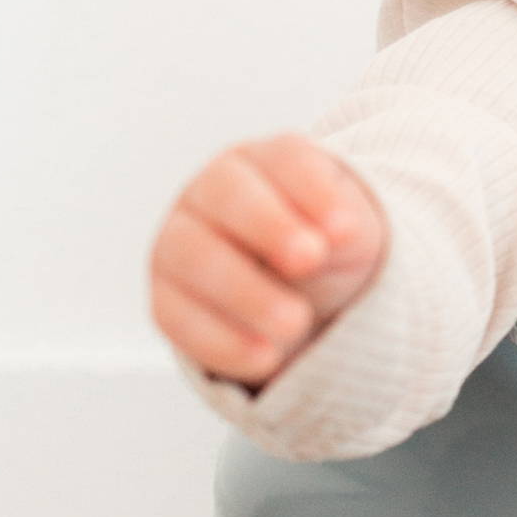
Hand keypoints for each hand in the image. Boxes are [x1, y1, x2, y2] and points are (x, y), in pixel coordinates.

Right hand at [149, 132, 390, 387]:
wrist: (300, 300)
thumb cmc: (325, 251)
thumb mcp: (350, 234)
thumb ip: (347, 226)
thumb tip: (340, 232)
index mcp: (263, 163)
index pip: (284, 160)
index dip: (313, 191)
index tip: (345, 229)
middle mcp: (210, 193)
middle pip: (226, 196)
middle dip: (269, 227)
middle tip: (310, 260)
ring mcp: (178, 244)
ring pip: (193, 257)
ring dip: (245, 292)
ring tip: (296, 323)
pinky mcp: (167, 301)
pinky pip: (178, 318)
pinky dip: (223, 341)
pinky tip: (266, 356)